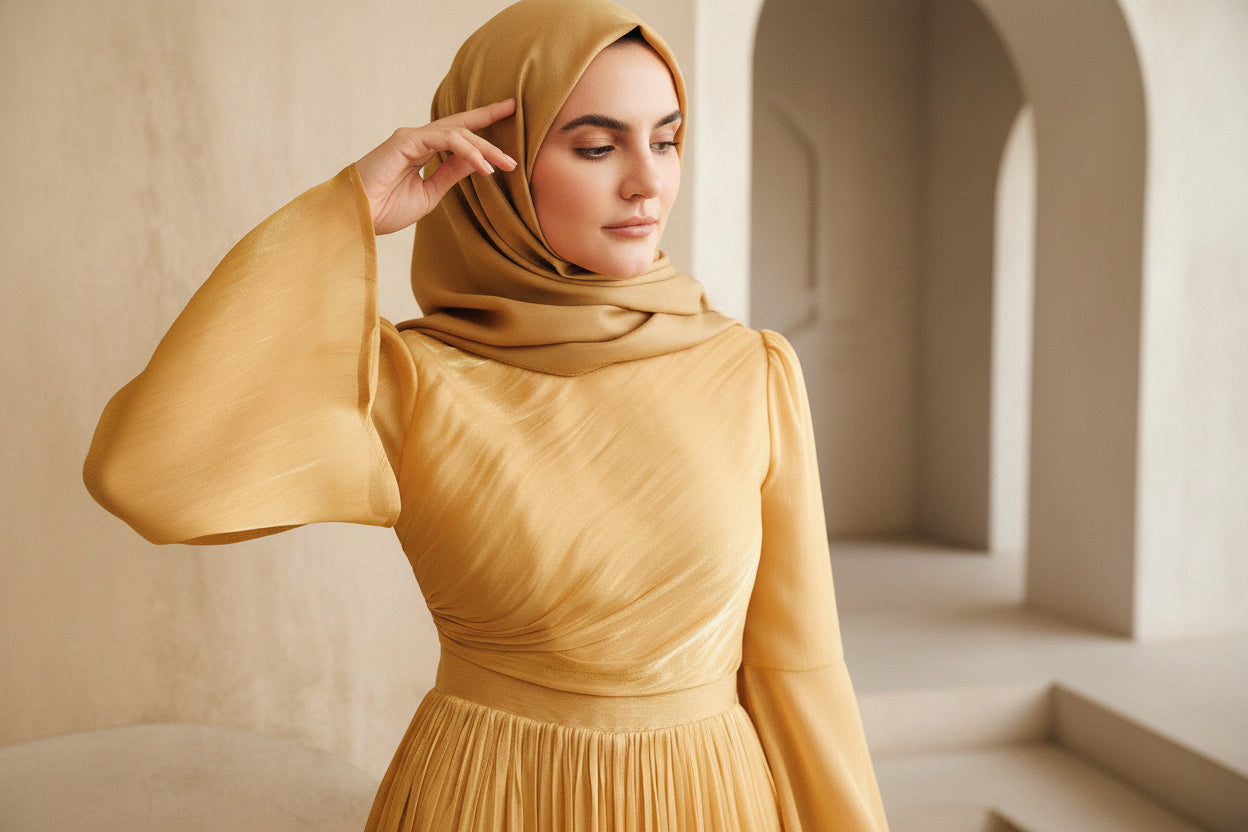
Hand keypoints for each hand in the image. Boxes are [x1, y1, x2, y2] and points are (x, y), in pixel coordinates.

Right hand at [356, 99, 517, 235]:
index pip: (457, 134)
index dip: (481, 124)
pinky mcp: (406, 140)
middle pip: (460, 125)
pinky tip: (484, 166)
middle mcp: (417, 139)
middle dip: (488, 117)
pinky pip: (445, 140)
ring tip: (505, 164)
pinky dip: (467, 152)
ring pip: (457, 133)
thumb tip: (478, 161)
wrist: (357, 218)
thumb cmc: (385, 210)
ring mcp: (411, 137)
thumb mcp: (430, 193)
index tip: (507, 114)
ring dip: (484, 147)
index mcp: (421, 151)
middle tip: (515, 111)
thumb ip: (451, 174)